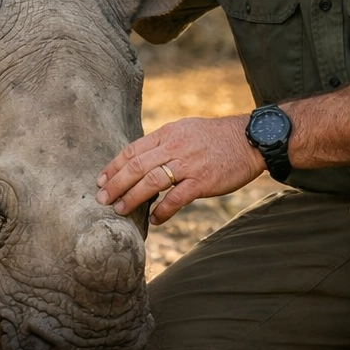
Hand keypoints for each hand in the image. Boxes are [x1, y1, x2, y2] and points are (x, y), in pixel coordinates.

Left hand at [96, 115, 264, 224]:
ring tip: (120, 210)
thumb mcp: (185, 129)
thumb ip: (163, 143)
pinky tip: (154, 219)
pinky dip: (162, 211)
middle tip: (101, 199)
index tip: (100, 180)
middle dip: (115, 184)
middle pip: (136, 166)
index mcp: (167, 134)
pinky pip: (176, 198)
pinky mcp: (202, 181)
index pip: (132, 150)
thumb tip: (140, 160)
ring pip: (151, 182)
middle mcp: (174, 147)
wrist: (249, 139)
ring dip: (132, 198)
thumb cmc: (215, 136)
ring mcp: (188, 165)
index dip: (113, 166)